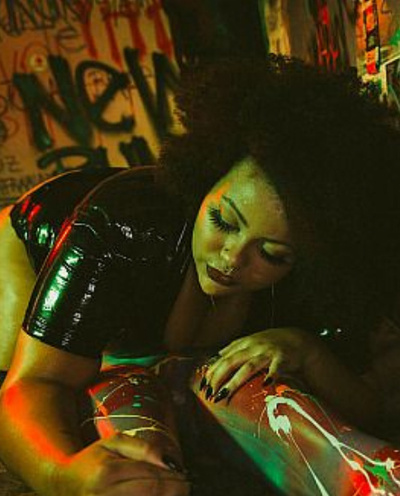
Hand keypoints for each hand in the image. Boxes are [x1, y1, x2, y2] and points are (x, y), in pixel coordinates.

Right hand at [54, 433, 189, 495]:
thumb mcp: (115, 442)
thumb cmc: (94, 460)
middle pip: (152, 495)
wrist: (64, 483)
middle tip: (184, 485)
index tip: (184, 474)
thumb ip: (143, 448)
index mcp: (106, 473)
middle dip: (173, 490)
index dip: (173, 477)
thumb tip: (168, 461)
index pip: (151, 477)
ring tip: (172, 491)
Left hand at [202, 327, 316, 401]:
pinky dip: (271, 375)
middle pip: (231, 362)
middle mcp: (253, 347)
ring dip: (235, 381)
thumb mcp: (251, 341)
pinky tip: (265, 384)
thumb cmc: (271, 342)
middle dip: (218, 378)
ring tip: (224, 394)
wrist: (298, 339)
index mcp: (244, 344)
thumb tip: (217, 356)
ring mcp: (267, 352)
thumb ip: (235, 348)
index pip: (223, 358)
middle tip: (209, 393)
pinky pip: (276, 367)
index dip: (212, 371)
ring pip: (248, 367)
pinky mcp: (283, 359)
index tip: (203, 385)